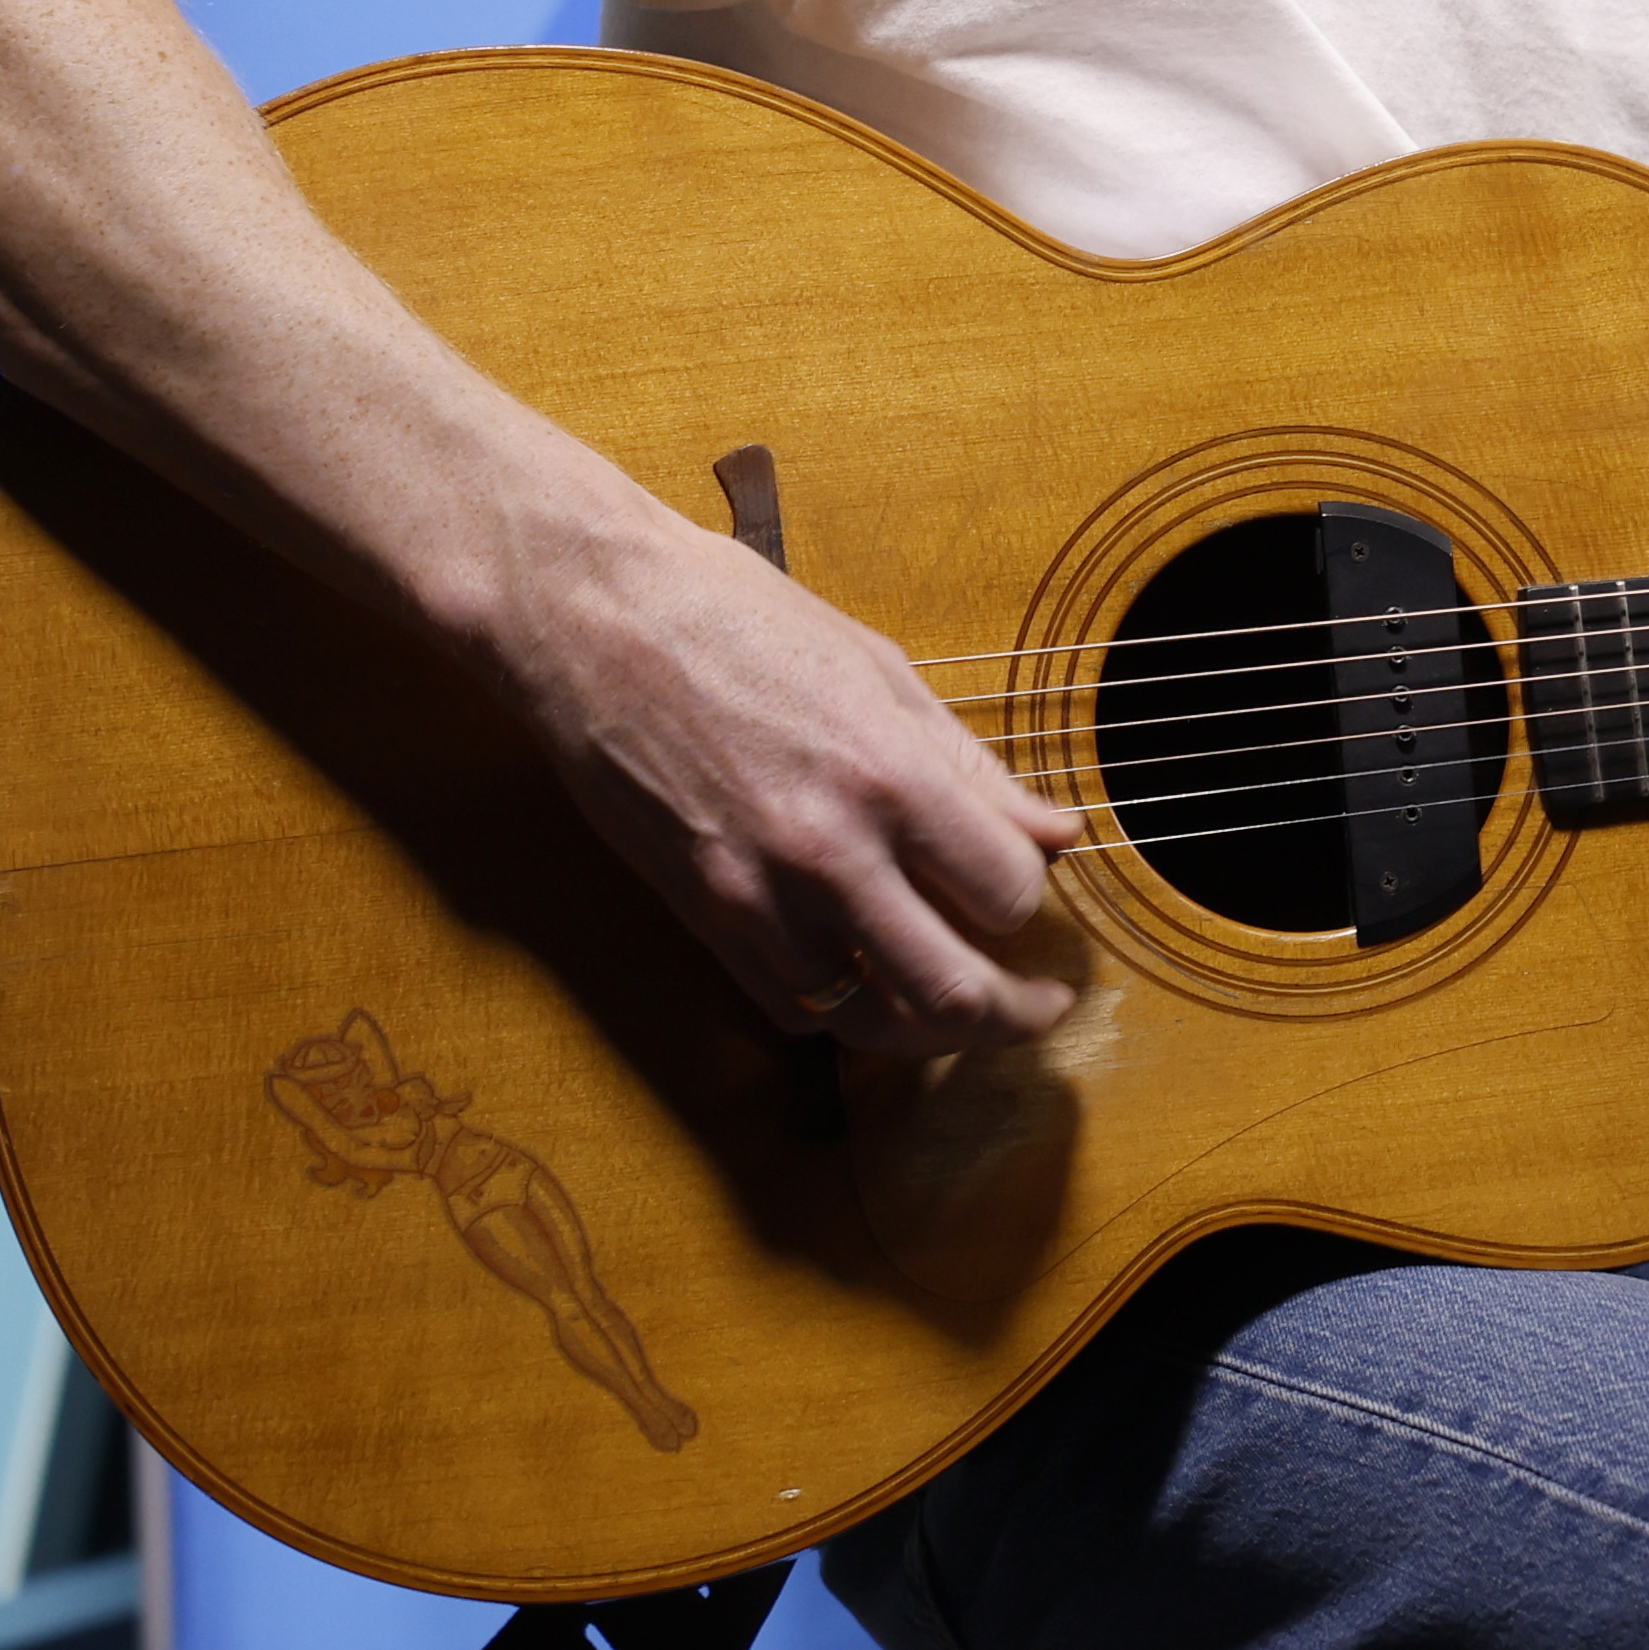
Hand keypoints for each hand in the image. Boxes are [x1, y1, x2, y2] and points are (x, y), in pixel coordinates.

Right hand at [482, 502, 1084, 1052]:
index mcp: (887, 774)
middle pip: (955, 992)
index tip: (1034, 886)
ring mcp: (758, 898)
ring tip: (968, 1011)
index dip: (1034, 896)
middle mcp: (828, 853)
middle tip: (1043, 1005)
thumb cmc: (734, 617)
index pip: (1007, 890)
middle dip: (1018, 1012)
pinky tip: (870, 978)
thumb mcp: (879, 670)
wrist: (591, 618)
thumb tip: (1058, 832)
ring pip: (874, 1022)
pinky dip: (845, 1008)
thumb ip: (972, 766)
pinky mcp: (703, 919)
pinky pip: (794, 1007)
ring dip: (935, 1032)